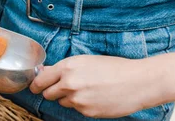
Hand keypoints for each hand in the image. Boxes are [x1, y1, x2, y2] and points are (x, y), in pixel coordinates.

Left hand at [30, 55, 162, 117]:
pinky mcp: (87, 112)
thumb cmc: (114, 68)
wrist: (139, 82)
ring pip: (63, 102)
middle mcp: (69, 84)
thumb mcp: (86, 61)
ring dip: (69, 98)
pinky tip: (96, 97)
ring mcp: (78, 100)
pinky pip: (77, 110)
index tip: (35, 87)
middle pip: (48, 94)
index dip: (36, 84)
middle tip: (65, 88)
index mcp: (68, 67)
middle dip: (53, 92)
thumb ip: (62, 68)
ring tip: (88, 90)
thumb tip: (43, 72)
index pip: (40, 80)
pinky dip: (83, 105)